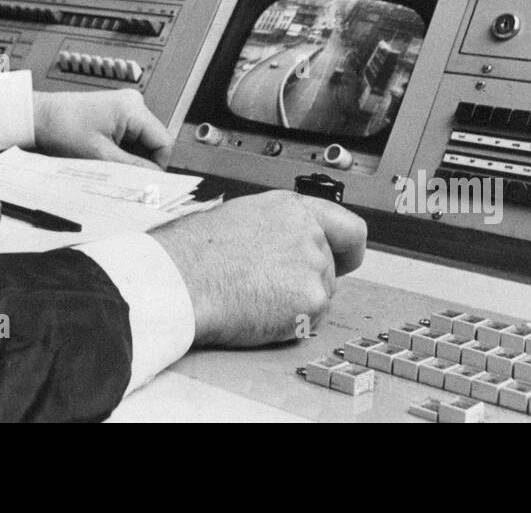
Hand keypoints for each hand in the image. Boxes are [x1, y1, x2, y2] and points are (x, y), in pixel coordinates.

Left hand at [32, 88, 172, 168]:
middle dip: (142, 163)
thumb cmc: (62, 128)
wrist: (38, 117)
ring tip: (108, 165)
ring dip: (131, 158)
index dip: (158, 166)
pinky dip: (122, 151)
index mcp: (133, 108)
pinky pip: (131, 138)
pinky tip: (106, 157)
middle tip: (123, 178)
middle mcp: (134, 104)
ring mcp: (125, 108)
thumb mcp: (100, 155)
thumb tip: (155, 181)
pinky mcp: (116, 114)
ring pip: (142, 142)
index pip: (164, 142)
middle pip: (154, 142)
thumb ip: (132, 168)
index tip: (145, 183)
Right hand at [151, 190, 366, 346]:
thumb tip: (285, 246)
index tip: (346, 260)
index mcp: (292, 208)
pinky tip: (259, 311)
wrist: (182, 278)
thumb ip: (277, 228)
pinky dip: (290, 323)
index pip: (349, 228)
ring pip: (320, 295)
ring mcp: (314, 266)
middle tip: (269, 286)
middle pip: (331, 268)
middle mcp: (309, 232)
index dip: (348, 249)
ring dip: (296, 302)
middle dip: (306, 280)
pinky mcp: (311, 301)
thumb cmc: (195, 251)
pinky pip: (311, 320)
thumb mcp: (241, 217)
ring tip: (255, 296)